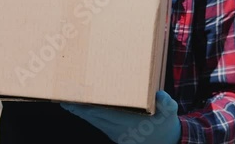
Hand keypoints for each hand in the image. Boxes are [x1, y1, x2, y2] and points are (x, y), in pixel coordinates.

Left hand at [61, 91, 180, 143]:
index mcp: (128, 123)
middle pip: (94, 118)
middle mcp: (118, 129)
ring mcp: (115, 132)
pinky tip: (79, 109)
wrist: (165, 141)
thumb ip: (167, 104)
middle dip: (79, 109)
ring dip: (80, 113)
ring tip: (66, 103)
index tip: (78, 102)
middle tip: (64, 99)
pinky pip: (97, 124)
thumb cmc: (165, 123)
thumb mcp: (169, 112)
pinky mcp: (114, 133)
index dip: (90, 109)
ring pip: (93, 122)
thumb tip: (161, 95)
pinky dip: (87, 116)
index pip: (105, 115)